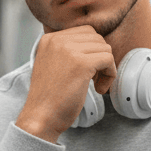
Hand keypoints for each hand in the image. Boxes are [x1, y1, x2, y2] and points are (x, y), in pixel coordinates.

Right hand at [16, 27, 116, 142]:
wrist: (40, 117)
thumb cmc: (50, 98)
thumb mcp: (53, 65)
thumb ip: (68, 52)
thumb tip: (98, 46)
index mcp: (49, 39)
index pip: (84, 32)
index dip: (92, 52)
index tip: (87, 72)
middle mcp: (57, 40)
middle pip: (96, 38)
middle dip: (100, 58)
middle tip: (94, 80)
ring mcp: (69, 50)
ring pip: (105, 48)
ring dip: (106, 68)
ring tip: (96, 85)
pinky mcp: (81, 63)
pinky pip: (108, 59)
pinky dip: (110, 75)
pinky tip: (99, 89)